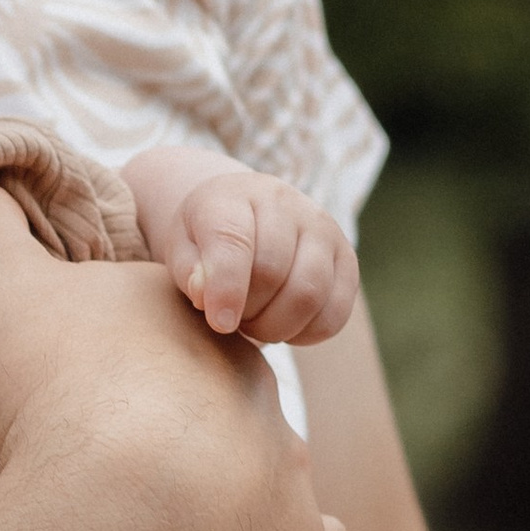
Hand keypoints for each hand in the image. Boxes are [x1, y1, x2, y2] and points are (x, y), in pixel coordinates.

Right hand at [0, 180, 348, 530]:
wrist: (119, 512)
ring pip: (263, 468)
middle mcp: (253, 385)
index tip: (72, 386)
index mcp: (189, 319)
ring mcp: (284, 468)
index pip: (163, 323)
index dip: (116, 352)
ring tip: (152, 530)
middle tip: (103, 464)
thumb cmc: (53, 389)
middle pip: (213, 396)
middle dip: (170, 423)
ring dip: (219, 492)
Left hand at [125, 144, 360, 345]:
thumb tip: (207, 295)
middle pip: (273, 274)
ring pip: (309, 295)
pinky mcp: (346, 259)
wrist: (245, 220)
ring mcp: (323, 229)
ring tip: (255, 322)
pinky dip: (306, 334)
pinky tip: (283, 326)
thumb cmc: (206, 242)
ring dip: (277, 327)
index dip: (227, 289)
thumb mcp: (183, 251)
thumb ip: (190, 274)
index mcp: (234, 196)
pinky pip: (335, 314)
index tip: (219, 323)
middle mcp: (285, 203)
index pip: (234, 243)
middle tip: (233, 318)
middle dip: (248, 312)